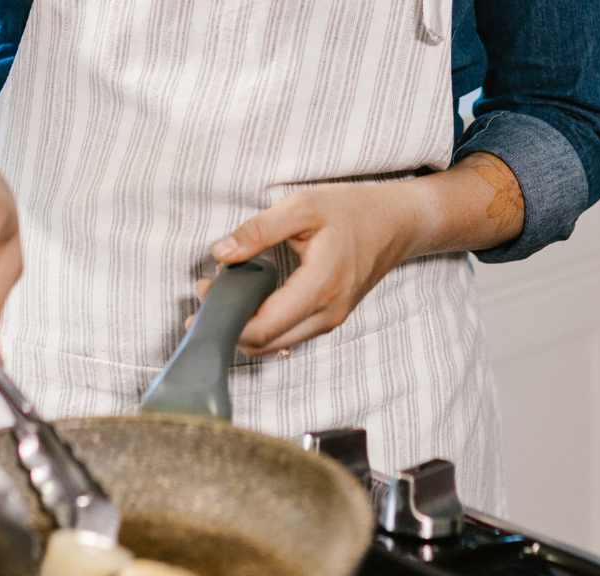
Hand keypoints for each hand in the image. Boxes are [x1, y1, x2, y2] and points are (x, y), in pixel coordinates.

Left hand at [200, 180, 429, 355]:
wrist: (397, 223)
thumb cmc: (353, 210)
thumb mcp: (303, 206)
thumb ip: (258, 230)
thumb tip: (220, 253)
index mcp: (320, 287)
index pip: (263, 327)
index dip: (226, 318)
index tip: (203, 293)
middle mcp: (327, 314)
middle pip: (265, 344)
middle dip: (229, 325)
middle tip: (205, 293)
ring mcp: (330, 321)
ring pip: (275, 345)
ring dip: (244, 327)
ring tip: (222, 294)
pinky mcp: (328, 320)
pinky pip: (287, 335)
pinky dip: (261, 325)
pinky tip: (246, 300)